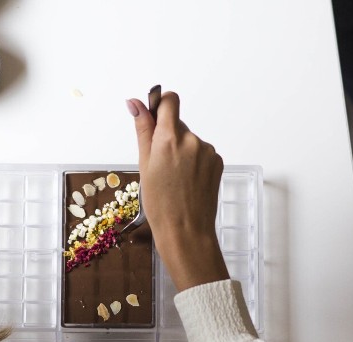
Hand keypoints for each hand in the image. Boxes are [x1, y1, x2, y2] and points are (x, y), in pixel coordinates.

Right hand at [127, 92, 228, 290]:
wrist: (186, 229)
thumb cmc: (160, 203)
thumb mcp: (144, 165)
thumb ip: (143, 130)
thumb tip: (135, 103)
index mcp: (170, 138)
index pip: (169, 101)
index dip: (160, 106)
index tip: (152, 118)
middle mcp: (192, 140)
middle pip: (177, 124)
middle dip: (166, 137)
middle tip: (158, 164)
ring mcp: (208, 151)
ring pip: (189, 140)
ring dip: (180, 151)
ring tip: (173, 177)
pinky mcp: (217, 161)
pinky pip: (201, 153)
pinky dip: (192, 162)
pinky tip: (186, 181)